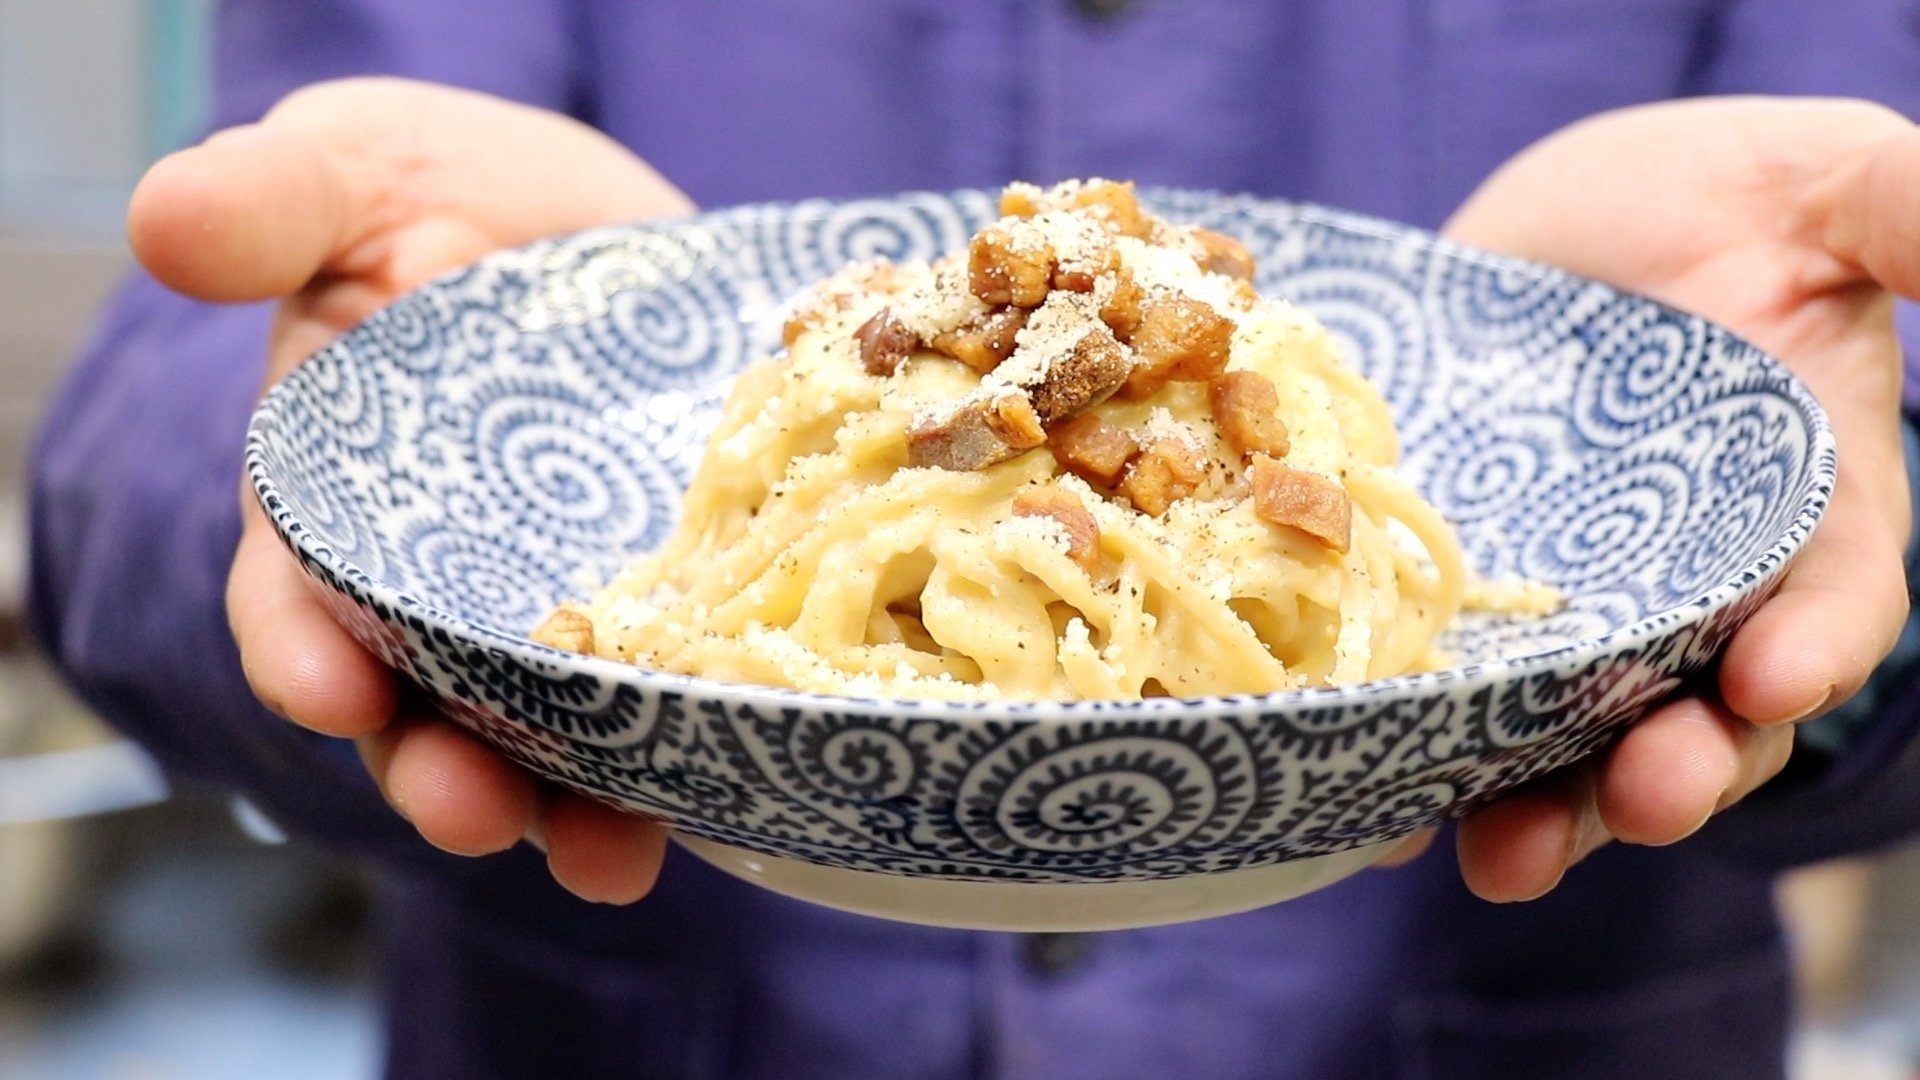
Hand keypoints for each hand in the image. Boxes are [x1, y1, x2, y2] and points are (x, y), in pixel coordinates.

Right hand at [130, 78, 695, 902]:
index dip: (301, 654)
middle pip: (423, 711)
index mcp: (334, 506)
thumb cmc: (442, 200)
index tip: (327, 691)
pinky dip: (689, 757)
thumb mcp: (354, 177)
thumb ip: (272, 203)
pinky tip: (725, 791)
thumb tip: (168, 220)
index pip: (292, 604)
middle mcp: (439, 587)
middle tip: (475, 810)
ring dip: (571, 808)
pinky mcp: (670, 603)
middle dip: (440, 773)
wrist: (597, 223)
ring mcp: (560, 607)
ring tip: (608, 858)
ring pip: (551, 738)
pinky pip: (672, 698)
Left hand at [1408, 97, 1915, 898]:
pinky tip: (1370, 818)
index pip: (1835, 601)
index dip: (1815, 650)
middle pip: (1703, 714)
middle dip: (1678, 770)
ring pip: (1570, 743)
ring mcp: (1572, 610)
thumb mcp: (1817, 181)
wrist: (1545, 228)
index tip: (1773, 680)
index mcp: (1808, 510)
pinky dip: (1409, 767)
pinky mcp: (1462, 607)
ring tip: (1501, 859)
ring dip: (1543, 812)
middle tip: (1645, 797)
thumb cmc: (1708, 197)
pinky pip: (1445, 706)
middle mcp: (1694, 590)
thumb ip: (1906, 214)